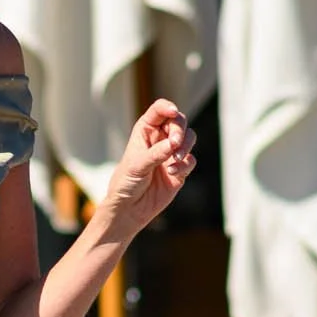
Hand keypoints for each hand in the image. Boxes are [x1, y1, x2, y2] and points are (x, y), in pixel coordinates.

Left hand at [98, 99, 196, 241]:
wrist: (129, 209)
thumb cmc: (126, 183)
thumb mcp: (136, 165)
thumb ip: (156, 153)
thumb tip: (175, 143)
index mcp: (145, 131)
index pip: (159, 110)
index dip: (168, 107)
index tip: (173, 112)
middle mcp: (160, 139)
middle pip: (179, 122)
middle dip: (179, 129)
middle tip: (174, 142)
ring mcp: (171, 154)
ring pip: (189, 138)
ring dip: (186, 145)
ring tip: (175, 158)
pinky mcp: (180, 170)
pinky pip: (190, 160)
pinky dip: (185, 165)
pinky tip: (172, 173)